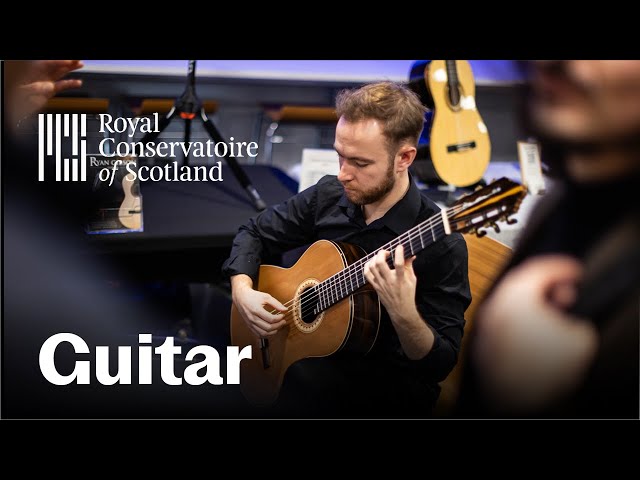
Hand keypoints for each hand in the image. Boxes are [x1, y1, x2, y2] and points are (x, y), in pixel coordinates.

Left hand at [5, 60, 83, 125]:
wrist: (14, 106)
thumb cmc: (16, 95)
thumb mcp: (23, 90)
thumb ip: (35, 89)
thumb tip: (46, 89)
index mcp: (32, 72)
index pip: (49, 63)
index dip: (60, 62)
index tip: (70, 61)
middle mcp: (40, 75)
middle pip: (56, 65)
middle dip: (67, 62)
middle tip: (77, 59)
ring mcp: (46, 82)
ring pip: (60, 73)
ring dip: (70, 68)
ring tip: (80, 64)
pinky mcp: (50, 91)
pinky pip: (62, 86)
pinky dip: (71, 84)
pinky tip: (78, 82)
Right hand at [232, 282, 287, 337]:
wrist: (241, 297)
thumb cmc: (253, 296)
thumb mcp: (266, 296)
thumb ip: (276, 303)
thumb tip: (285, 309)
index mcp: (256, 310)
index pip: (271, 319)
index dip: (279, 318)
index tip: (283, 315)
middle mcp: (253, 318)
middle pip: (268, 328)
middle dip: (278, 326)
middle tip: (283, 321)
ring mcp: (250, 323)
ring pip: (263, 333)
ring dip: (273, 332)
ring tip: (278, 326)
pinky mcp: (249, 326)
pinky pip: (258, 334)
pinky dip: (266, 334)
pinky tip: (271, 330)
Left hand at [364, 244, 417, 321]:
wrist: (400, 310)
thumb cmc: (408, 294)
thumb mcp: (412, 280)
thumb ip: (410, 266)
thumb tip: (411, 254)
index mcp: (400, 279)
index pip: (399, 264)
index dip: (399, 252)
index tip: (399, 246)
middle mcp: (389, 281)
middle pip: (380, 263)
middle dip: (382, 253)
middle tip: (387, 252)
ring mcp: (381, 284)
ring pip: (371, 267)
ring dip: (374, 258)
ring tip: (380, 257)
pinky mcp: (375, 287)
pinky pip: (367, 274)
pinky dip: (367, 266)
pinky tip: (372, 263)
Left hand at [473, 255, 598, 412]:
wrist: (516, 401)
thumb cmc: (547, 367)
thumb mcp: (578, 335)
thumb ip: (572, 312)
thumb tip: (564, 310)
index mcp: (516, 296)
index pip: (538, 269)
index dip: (561, 267)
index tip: (573, 271)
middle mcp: (496, 306)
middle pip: (521, 285)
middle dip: (546, 287)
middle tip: (565, 294)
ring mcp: (487, 326)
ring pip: (511, 306)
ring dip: (533, 307)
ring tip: (554, 320)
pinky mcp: (484, 345)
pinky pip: (504, 325)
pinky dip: (520, 324)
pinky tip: (537, 339)